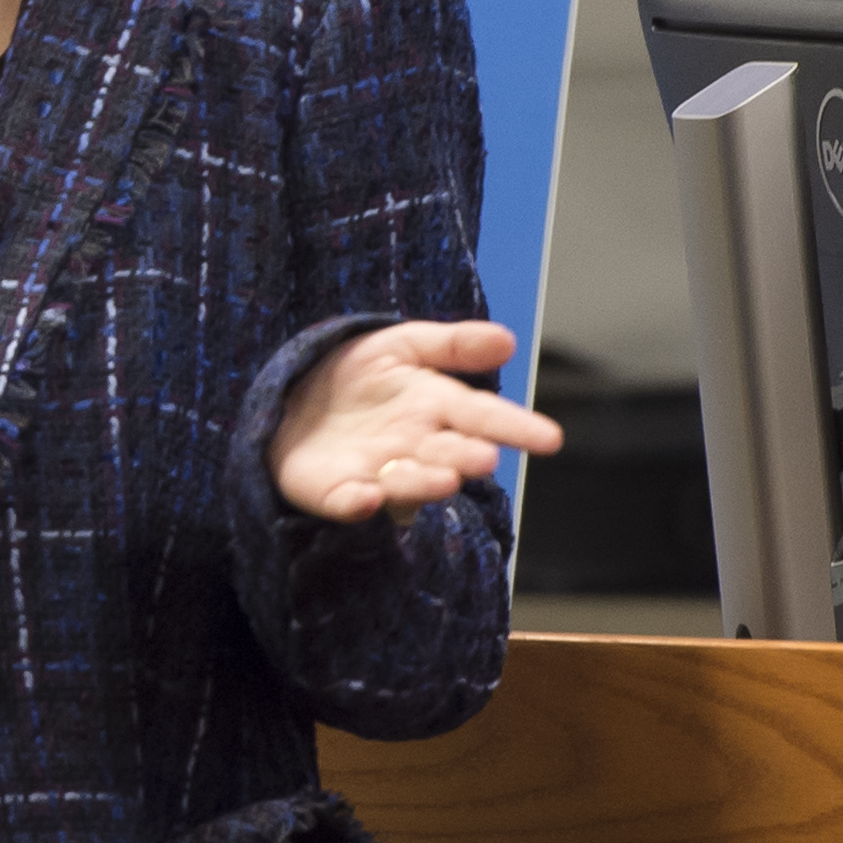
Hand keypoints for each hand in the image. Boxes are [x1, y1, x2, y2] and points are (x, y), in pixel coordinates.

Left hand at [270, 320, 563, 525]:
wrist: (292, 397)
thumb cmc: (358, 375)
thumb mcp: (402, 345)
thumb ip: (453, 345)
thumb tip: (507, 339)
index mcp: (436, 407)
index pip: (482, 417)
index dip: (516, 428)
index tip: (550, 439)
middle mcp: (414, 447)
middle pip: (448, 454)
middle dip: (465, 457)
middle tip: (483, 458)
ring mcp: (376, 472)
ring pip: (407, 483)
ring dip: (423, 483)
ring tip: (443, 480)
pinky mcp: (336, 491)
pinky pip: (347, 501)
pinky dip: (357, 503)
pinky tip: (366, 497)